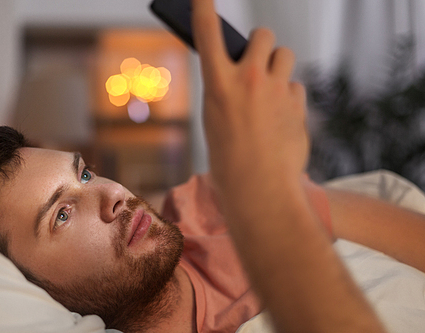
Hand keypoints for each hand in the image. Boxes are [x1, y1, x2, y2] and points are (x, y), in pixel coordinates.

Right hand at [191, 0, 308, 204]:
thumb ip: (227, 89)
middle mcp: (248, 80)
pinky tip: (281, 117)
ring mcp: (276, 90)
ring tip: (271, 89)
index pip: (208, 34)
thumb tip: (243, 68)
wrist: (259, 189)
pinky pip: (295, 85)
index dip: (204, 8)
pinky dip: (289, 96)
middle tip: (257, 59)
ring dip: (278, 65)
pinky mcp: (297, 103)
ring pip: (285, 55)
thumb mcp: (215, 118)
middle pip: (263, 34)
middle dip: (261, 43)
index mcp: (218, 85)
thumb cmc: (228, 158)